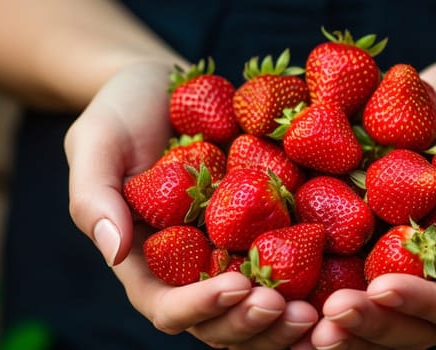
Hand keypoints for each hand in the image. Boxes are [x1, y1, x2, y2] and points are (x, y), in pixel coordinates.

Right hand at [64, 62, 317, 348]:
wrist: (162, 86)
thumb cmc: (119, 113)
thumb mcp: (94, 145)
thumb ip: (94, 199)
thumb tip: (114, 251)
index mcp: (146, 262)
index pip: (169, 307)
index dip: (202, 308)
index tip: (239, 286)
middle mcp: (191, 271)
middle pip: (221, 325)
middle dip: (255, 326)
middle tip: (295, 312)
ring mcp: (229, 256)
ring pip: (257, 314)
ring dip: (287, 324)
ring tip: (320, 313)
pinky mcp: (265, 235)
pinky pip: (290, 273)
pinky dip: (313, 291)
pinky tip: (342, 289)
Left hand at [310, 57, 435, 347]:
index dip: (422, 305)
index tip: (384, 288)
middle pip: (406, 325)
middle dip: (368, 326)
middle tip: (329, 316)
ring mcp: (397, 262)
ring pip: (366, 312)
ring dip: (333, 321)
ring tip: (295, 315)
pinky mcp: (363, 239)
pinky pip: (333, 268)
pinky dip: (306, 282)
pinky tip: (270, 277)